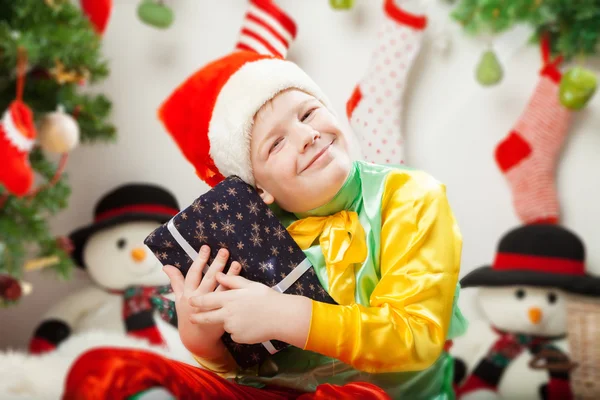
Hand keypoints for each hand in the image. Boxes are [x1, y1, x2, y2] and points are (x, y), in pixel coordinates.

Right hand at [163, 246, 240, 359]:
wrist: (197, 339)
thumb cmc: (187, 314)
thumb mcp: (179, 298)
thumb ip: (175, 281)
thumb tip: (166, 266)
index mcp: (188, 294)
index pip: (193, 274)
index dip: (200, 260)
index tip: (206, 248)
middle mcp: (199, 299)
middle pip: (209, 278)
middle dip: (216, 263)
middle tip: (224, 251)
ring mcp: (211, 306)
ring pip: (220, 287)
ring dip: (229, 274)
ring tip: (236, 262)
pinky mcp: (221, 313)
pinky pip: (228, 298)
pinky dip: (234, 288)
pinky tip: (241, 279)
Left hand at [189, 273, 311, 346]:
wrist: (281, 317)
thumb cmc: (266, 297)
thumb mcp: (250, 285)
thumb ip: (232, 281)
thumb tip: (218, 275)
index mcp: (229, 299)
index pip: (207, 300)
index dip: (197, 301)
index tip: (190, 302)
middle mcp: (227, 314)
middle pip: (207, 318)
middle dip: (197, 318)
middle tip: (190, 318)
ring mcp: (232, 328)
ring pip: (224, 325)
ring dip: (228, 321)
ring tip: (245, 315)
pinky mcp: (238, 337)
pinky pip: (234, 333)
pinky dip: (238, 329)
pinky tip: (250, 324)